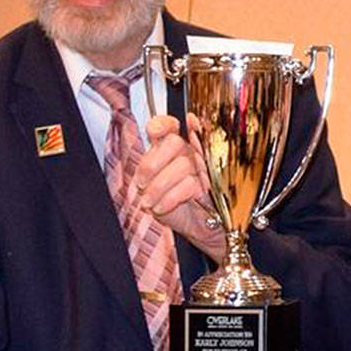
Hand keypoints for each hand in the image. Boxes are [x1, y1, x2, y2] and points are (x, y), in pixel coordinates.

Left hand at [137, 114, 225, 262]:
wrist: (193, 227)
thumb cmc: (172, 202)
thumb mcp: (152, 182)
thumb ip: (149, 162)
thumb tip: (149, 141)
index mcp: (175, 148)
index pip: (171, 125)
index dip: (163, 124)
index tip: (154, 132)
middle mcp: (190, 153)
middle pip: (175, 142)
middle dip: (152, 164)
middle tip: (142, 184)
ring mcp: (202, 168)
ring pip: (181, 165)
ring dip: (158, 188)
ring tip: (149, 202)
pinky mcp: (208, 186)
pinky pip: (188, 185)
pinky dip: (169, 199)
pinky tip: (161, 207)